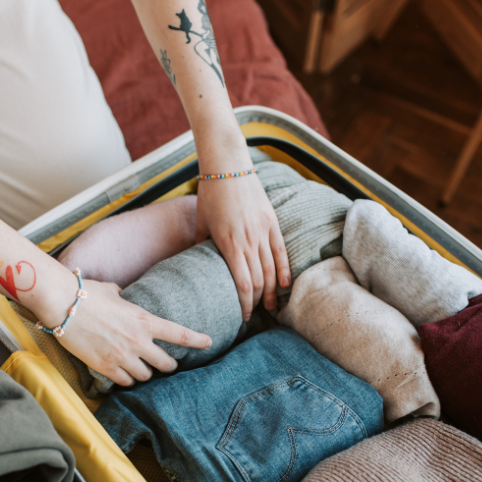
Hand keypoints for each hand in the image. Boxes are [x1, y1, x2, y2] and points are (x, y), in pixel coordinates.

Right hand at [55, 280, 211, 385]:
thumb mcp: (113, 292)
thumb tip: (122, 295)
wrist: (62, 305)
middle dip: (168, 365)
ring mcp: (122, 356)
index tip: (208, 342)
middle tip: (166, 364)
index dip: (197, 340)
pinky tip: (123, 374)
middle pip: (166, 364)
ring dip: (145, 373)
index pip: (179, 334)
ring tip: (139, 368)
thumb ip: (124, 298)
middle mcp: (138, 341)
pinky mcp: (105, 367)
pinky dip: (126, 379)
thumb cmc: (86, 293)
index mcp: (144, 320)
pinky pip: (125, 381)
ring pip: (146, 376)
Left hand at [196, 173, 290, 318]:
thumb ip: (200, 245)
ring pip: (272, 269)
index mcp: (228, 244)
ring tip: (270, 306)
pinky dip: (285, 270)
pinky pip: (281, 251)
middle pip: (258, 281)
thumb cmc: (210, 194)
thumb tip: (196, 265)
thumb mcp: (201, 222)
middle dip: (257, 301)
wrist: (228, 166)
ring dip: (272, 291)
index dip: (244, 303)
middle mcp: (248, 240)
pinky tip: (285, 284)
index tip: (243, 316)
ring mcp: (262, 231)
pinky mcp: (272, 222)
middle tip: (255, 314)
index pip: (242, 284)